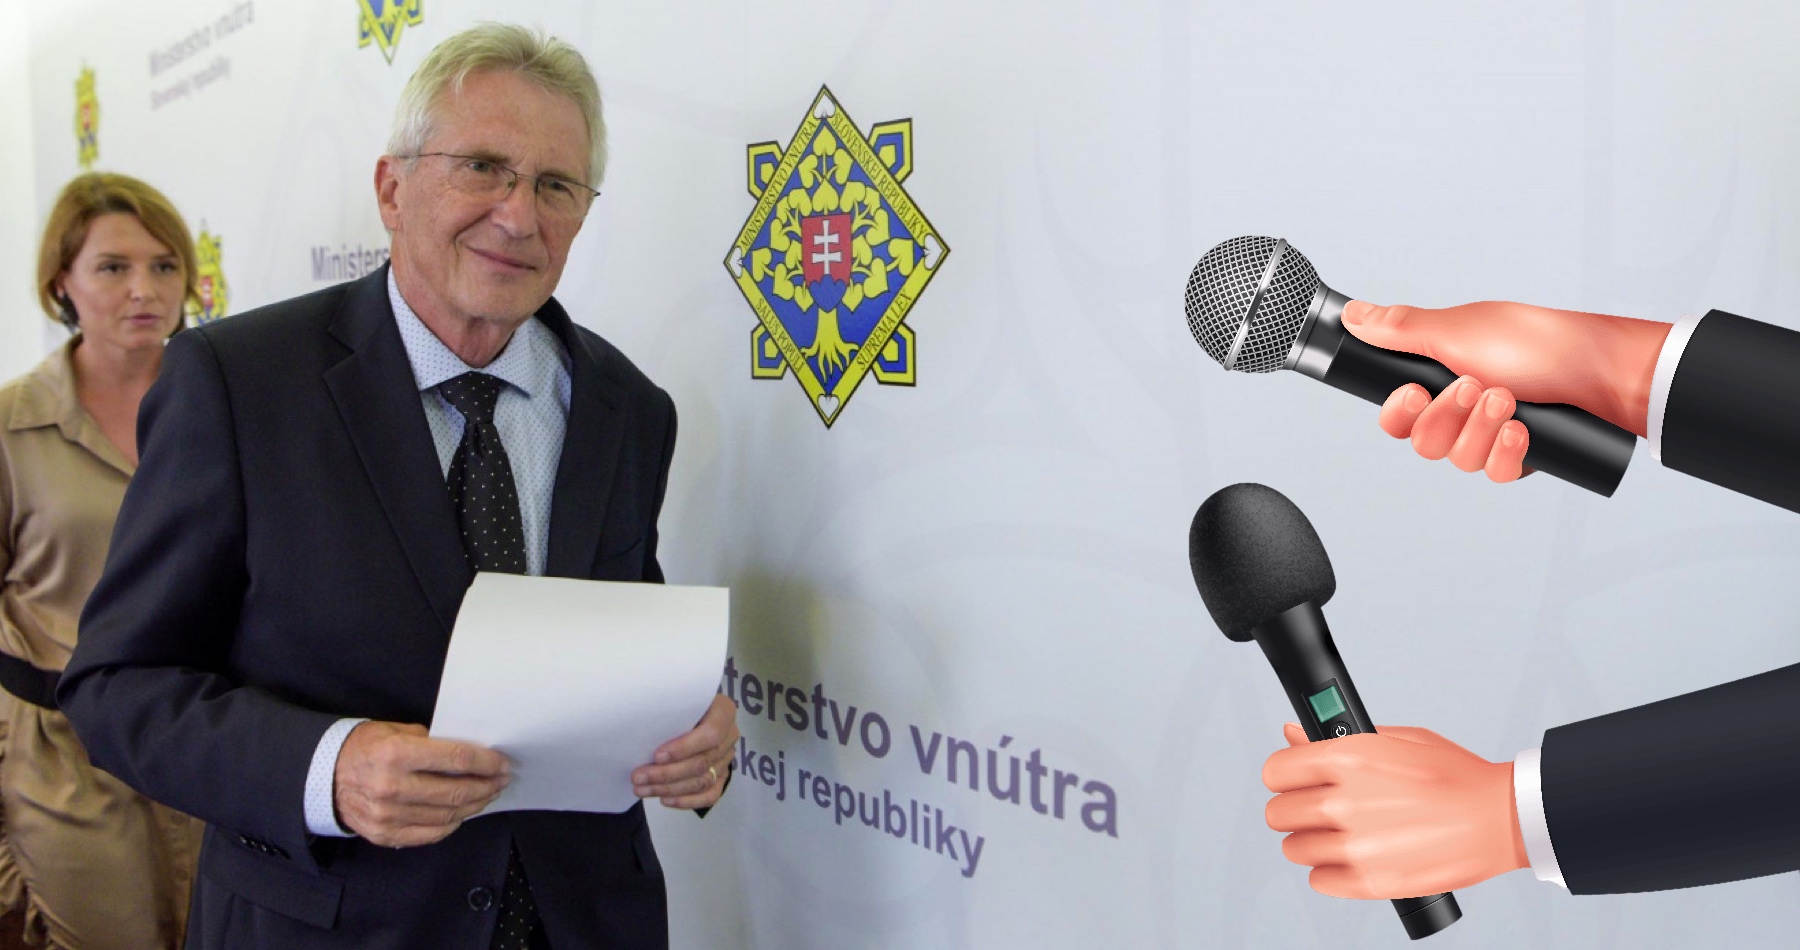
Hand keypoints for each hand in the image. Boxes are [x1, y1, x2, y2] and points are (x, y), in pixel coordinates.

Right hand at [333, 721, 510, 847]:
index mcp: (396, 754)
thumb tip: (469, 752)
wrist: (323, 775)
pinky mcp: (384, 834)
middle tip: (501, 780)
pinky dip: (452, 824)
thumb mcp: (395, 731)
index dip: (486, 762)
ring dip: (474, 805)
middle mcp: (392, 787)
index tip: (502, 763)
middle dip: (487, 785)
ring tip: (487, 795)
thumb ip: (431, 741)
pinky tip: (463, 812)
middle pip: (456, 790)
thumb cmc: (364, 747)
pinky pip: (430, 833)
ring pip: (447, 815)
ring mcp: (387, 815)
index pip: (456, 759)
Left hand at [633, 693, 738, 808]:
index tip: (656, 755)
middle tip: (638, 777)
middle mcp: (730, 735)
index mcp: (723, 711)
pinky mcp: (723, 776)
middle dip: (667, 773)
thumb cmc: (679, 704)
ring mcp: (727, 757)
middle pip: (702, 761)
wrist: (692, 712)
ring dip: (670, 789)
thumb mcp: (677, 699)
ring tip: (643, 789)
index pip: (710, 733)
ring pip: (703, 780)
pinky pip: (710, 795)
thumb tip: (641, 728)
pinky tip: (665, 800)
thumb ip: (669, 710)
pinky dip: (687, 801)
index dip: (684, 748)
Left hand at [1262, 722, 1527, 898]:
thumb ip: (1337, 739)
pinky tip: (1352, 858)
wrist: (1501, 818)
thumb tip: (1294, 735)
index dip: (1284, 775)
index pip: (1275, 771)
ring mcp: (1355, 845)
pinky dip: (1330, 873)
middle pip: (1277, 814)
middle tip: (1318, 810)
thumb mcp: (1395, 739)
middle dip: (1295, 810)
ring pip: (1294, 849)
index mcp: (1347, 758)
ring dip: (1311, 842)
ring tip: (1341, 835)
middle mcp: (1343, 801)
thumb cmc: (1455, 775)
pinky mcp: (1369, 881)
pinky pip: (1318, 881)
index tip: (1294, 781)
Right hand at [1341, 299, 1670, 481]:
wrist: (1604, 369)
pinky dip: (1506, 452)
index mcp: (1441, 377)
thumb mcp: (1459, 331)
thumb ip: (1400, 330)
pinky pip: (1495, 473)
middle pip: (1422, 441)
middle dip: (1449, 417)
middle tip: (1477, 386)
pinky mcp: (1519, 457)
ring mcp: (1490, 435)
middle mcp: (1462, 409)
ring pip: (1457, 459)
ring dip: (1481, 430)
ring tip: (1510, 400)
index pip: (1396, 414)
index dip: (1400, 411)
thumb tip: (1352, 313)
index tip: (1415, 393)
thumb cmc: (1537, 342)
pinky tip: (1522, 431)